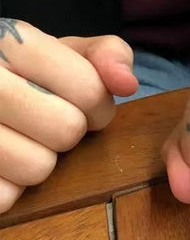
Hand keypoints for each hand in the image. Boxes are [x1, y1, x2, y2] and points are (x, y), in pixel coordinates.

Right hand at [0, 19, 137, 212]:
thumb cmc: (30, 72)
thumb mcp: (66, 51)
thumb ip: (106, 53)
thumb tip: (127, 84)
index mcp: (15, 43)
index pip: (90, 90)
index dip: (98, 107)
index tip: (84, 105)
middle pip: (67, 130)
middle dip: (70, 131)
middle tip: (50, 121)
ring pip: (37, 167)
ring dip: (41, 159)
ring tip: (25, 139)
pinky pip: (5, 197)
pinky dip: (11, 187)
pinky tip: (4, 161)